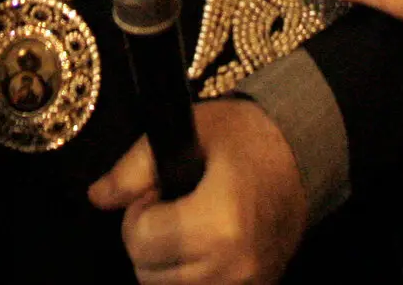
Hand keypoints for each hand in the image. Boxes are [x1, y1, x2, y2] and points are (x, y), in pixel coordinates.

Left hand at [89, 98, 305, 284]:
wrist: (303, 154)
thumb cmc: (246, 137)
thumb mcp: (191, 131)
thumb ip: (135, 167)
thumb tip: (99, 196)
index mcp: (218, 223)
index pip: (141, 241)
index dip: (139, 211)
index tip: (158, 191)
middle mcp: (233, 266)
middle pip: (150, 275)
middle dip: (148, 240)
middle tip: (171, 207)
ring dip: (166, 263)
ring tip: (187, 225)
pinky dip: (191, 275)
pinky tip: (202, 247)